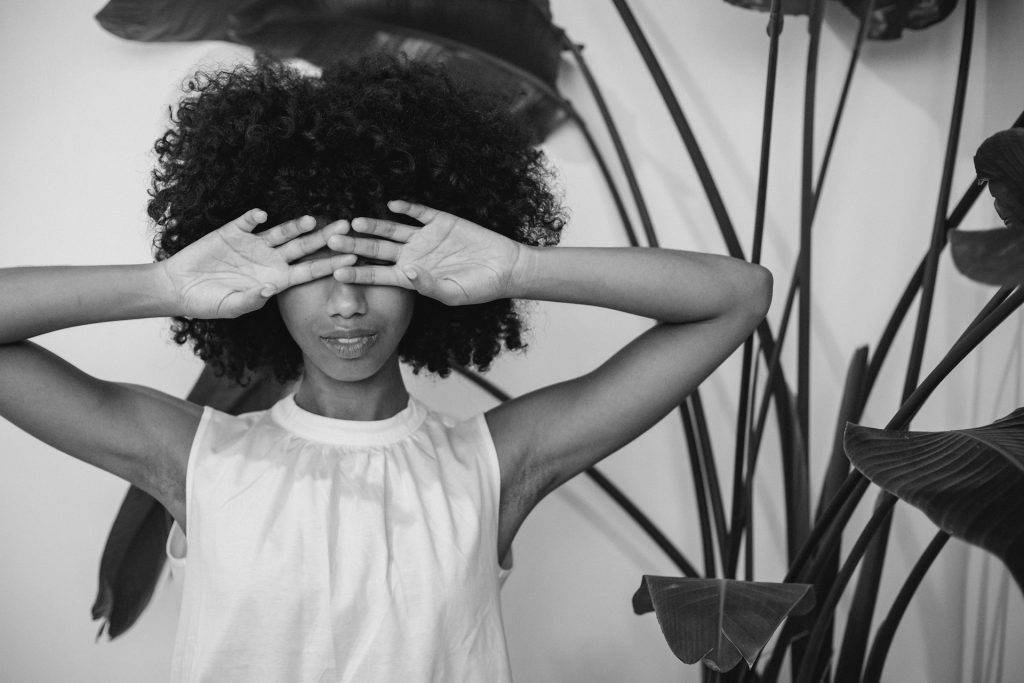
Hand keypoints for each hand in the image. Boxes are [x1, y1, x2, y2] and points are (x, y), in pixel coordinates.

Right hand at [160, 209, 355, 318]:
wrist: (178, 287)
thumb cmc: (207, 302)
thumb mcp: (230, 307)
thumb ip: (250, 300)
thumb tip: (268, 290)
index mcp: (275, 280)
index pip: (309, 271)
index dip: (330, 264)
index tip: (352, 258)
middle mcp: (269, 260)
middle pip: (303, 247)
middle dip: (324, 237)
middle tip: (346, 226)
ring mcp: (253, 244)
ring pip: (281, 232)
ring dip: (295, 225)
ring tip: (312, 220)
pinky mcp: (232, 231)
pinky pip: (247, 221)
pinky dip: (254, 217)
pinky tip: (261, 214)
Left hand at [328, 201, 523, 305]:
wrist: (504, 268)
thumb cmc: (479, 288)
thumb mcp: (453, 294)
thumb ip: (428, 285)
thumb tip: (406, 271)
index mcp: (412, 276)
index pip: (378, 274)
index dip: (358, 272)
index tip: (336, 271)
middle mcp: (413, 255)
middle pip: (378, 248)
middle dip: (356, 245)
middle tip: (332, 240)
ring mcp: (425, 237)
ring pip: (393, 230)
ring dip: (374, 225)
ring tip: (355, 222)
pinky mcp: (441, 221)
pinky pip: (419, 213)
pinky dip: (407, 208)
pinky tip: (392, 206)